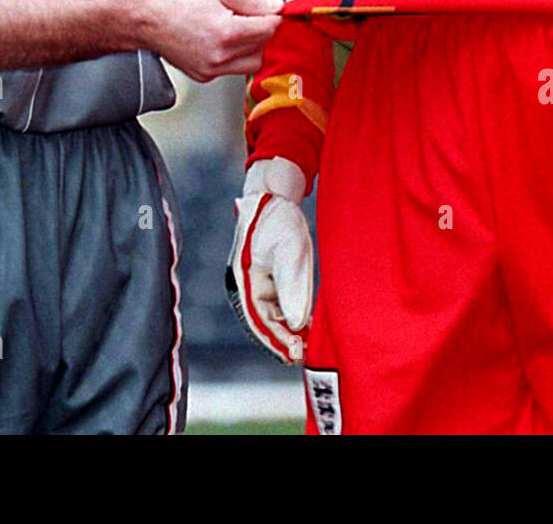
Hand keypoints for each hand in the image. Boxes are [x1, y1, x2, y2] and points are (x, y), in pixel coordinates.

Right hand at [139, 0, 280, 81]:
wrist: (146, 18)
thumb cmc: (177, 0)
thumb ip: (251, 0)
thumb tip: (275, 7)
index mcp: (227, 33)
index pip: (268, 30)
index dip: (273, 17)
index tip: (270, 10)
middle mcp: (220, 57)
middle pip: (262, 49)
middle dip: (262, 33)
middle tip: (251, 18)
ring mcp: (211, 70)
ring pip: (249, 64)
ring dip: (250, 48)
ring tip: (236, 29)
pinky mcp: (203, 76)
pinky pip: (231, 69)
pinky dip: (233, 56)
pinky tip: (220, 39)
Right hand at [226, 158, 312, 363]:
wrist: (275, 195)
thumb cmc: (279, 218)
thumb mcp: (289, 250)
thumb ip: (292, 287)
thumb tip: (298, 324)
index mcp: (244, 279)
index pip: (259, 320)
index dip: (276, 340)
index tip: (295, 354)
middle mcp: (246, 286)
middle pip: (264, 323)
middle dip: (283, 342)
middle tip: (304, 357)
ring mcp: (256, 283)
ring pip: (272, 318)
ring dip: (288, 334)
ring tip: (308, 348)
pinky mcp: (268, 280)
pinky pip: (278, 307)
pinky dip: (292, 319)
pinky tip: (308, 329)